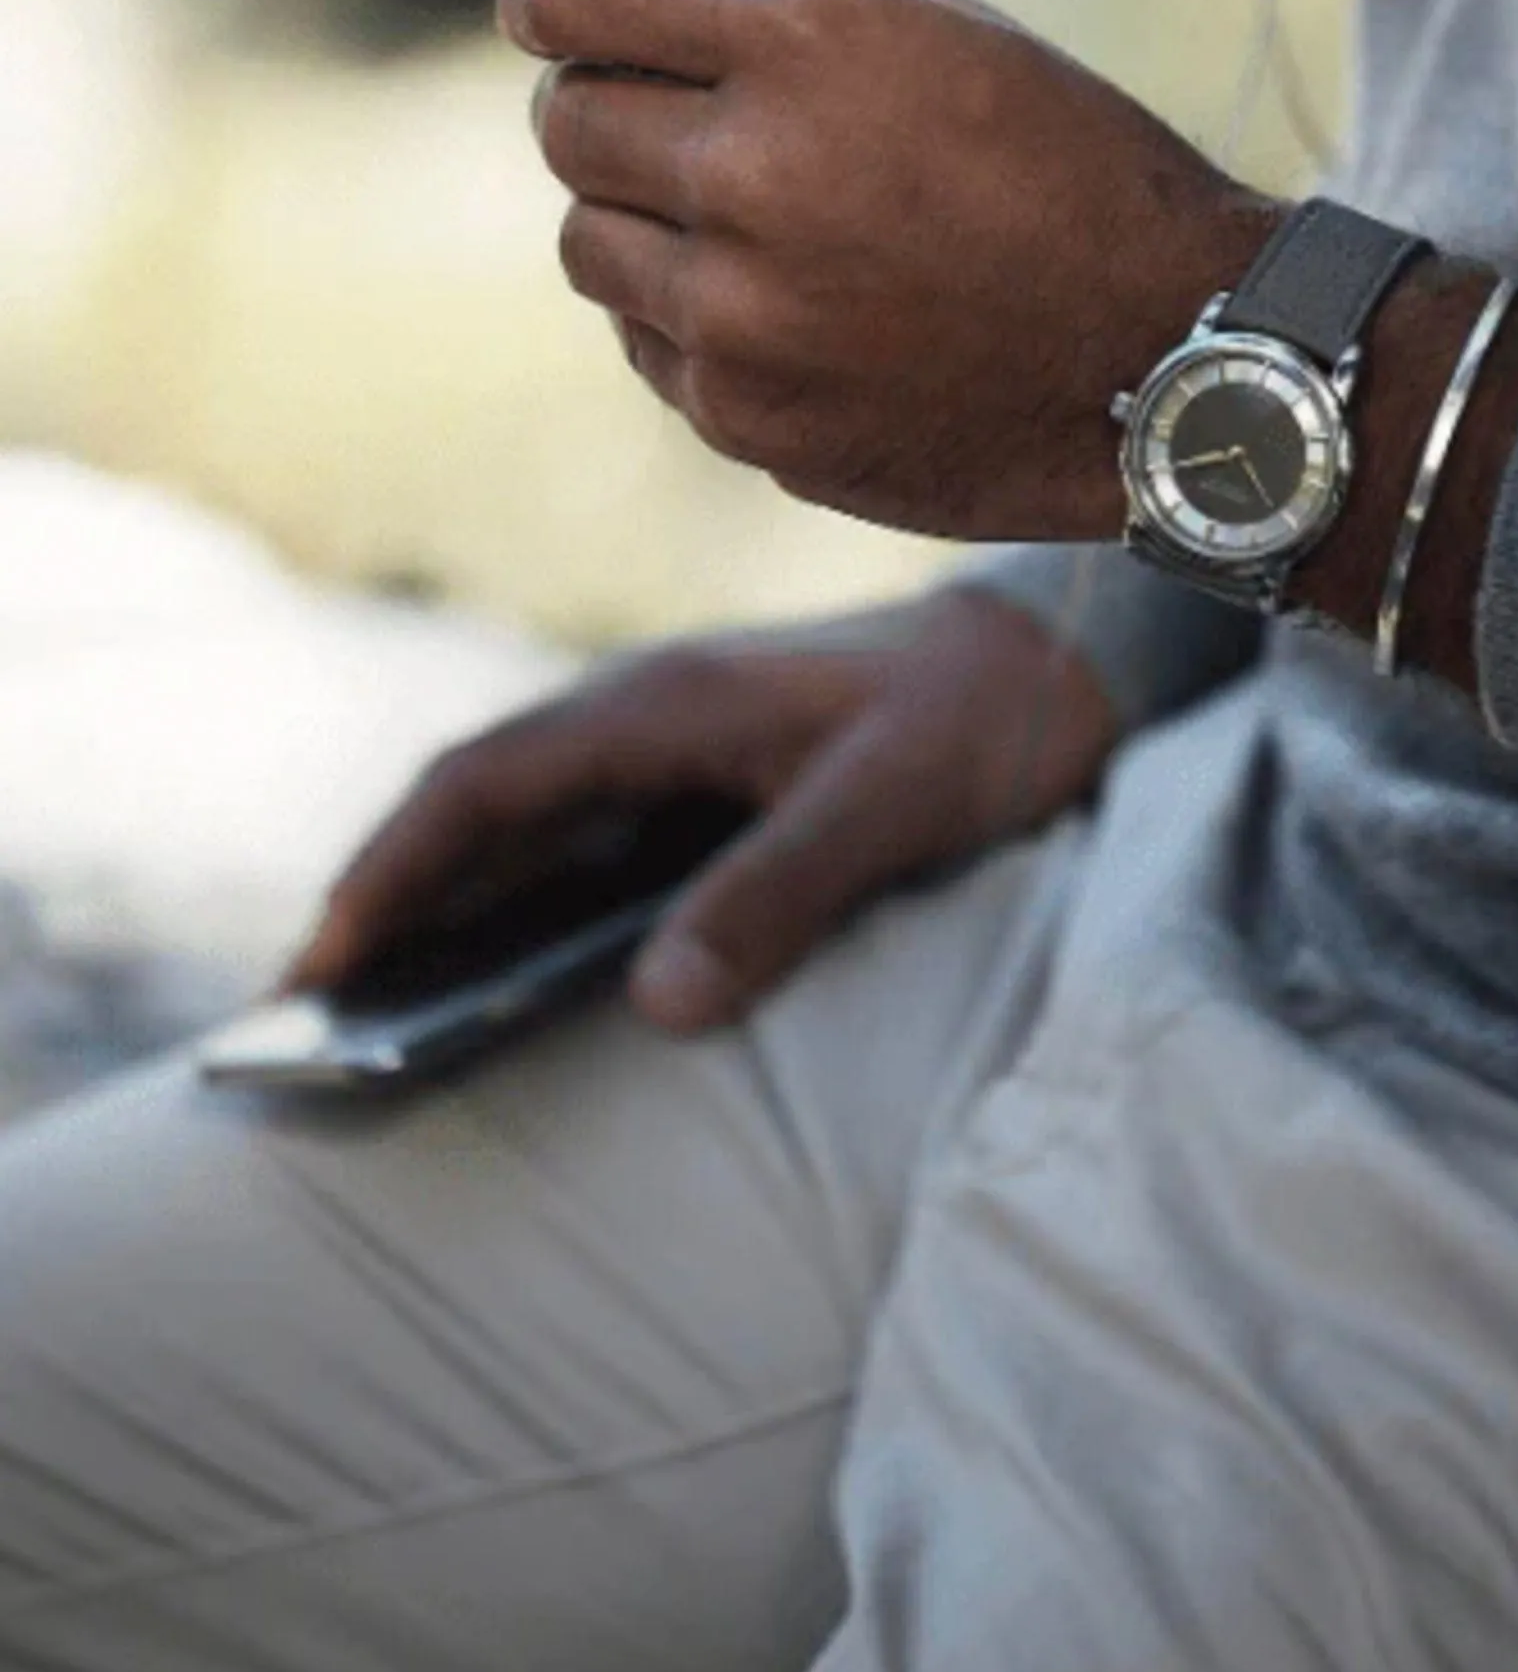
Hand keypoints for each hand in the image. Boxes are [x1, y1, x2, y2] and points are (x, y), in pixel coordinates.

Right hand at [284, 589, 1116, 1034]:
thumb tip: (654, 1007)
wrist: (1053, 660)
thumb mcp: (888, 809)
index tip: (323, 963)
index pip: (482, 782)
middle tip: (311, 1012)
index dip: (393, 871)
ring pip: (524, 822)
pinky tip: (510, 975)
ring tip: (378, 1011)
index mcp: (664, 703)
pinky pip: (584, 842)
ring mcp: (672, 743)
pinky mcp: (707, 778)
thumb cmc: (974, 724)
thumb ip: (779, 894)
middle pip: (477, 802)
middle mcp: (646, 713)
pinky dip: (521, 902)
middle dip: (388, 894)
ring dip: (447, 901)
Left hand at [500, 0, 1282, 540]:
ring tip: (753, 230)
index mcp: (806, 36)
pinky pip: (649, 347)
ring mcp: (736, 313)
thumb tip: (639, 27)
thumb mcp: (944, 35)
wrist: (1175, 363)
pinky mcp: (744, 418)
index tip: (565, 12)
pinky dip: (693, 324)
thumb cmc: (1076, 175)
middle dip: (613, 108)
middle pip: (564, 123)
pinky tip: (797, 316)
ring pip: (586, 243)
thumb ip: (778, 21)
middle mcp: (750, 170)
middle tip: (687, 126)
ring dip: (644, 223)